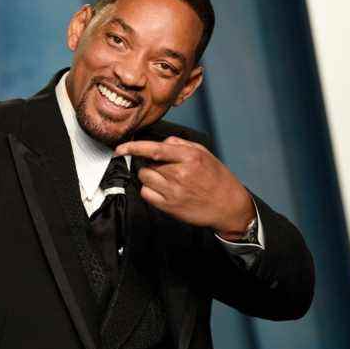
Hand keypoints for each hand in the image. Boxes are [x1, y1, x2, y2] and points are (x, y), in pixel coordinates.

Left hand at [115, 136, 254, 237]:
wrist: (228, 206)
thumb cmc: (218, 179)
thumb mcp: (204, 154)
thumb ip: (181, 144)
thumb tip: (162, 142)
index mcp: (189, 157)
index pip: (154, 149)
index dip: (133, 147)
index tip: (121, 148)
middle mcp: (179, 174)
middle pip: (147, 165)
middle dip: (150, 164)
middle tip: (165, 169)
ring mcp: (173, 192)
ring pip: (144, 179)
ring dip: (149, 177)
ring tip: (165, 179)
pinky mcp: (169, 207)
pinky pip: (146, 194)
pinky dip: (149, 190)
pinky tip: (162, 190)